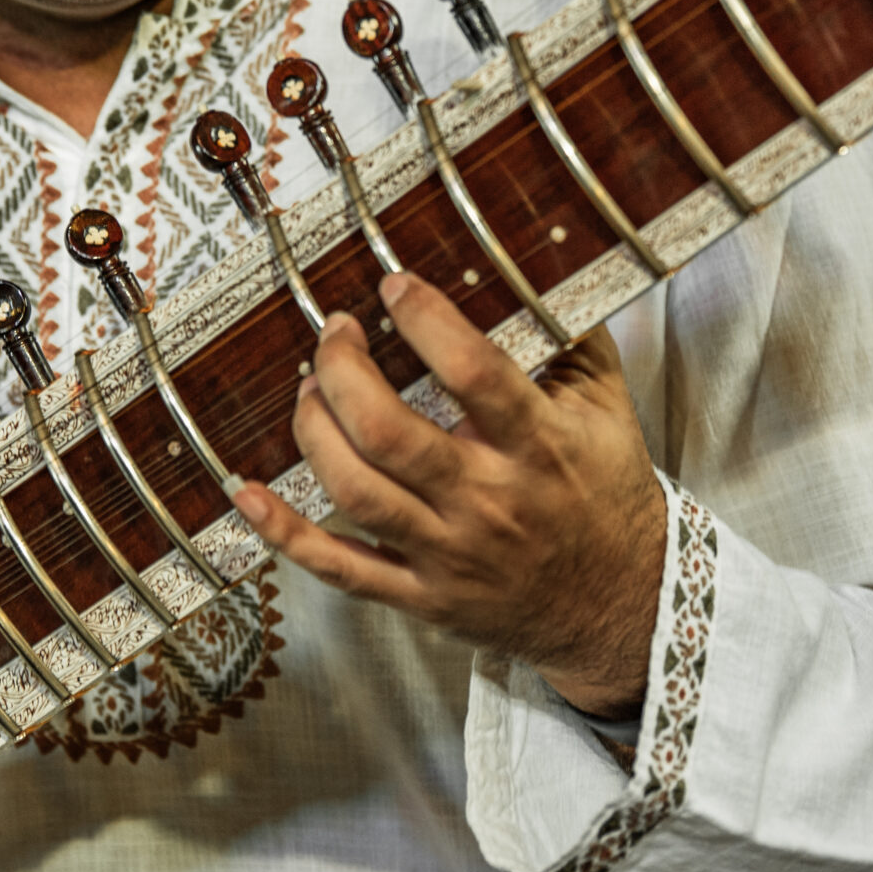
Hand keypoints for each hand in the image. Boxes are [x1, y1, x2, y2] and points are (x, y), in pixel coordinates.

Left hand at [229, 270, 668, 717]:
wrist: (626, 605)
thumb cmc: (608, 493)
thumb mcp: (610, 408)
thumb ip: (573, 338)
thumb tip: (531, 266)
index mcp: (539, 446)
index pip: (474, 374)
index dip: (424, 322)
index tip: (393, 287)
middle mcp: (489, 501)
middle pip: (389, 432)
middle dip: (344, 370)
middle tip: (334, 331)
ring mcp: (449, 555)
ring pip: (356, 491)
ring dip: (314, 430)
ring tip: (308, 388)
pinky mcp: (422, 597)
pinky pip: (340, 567)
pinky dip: (284, 532)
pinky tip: (247, 490)